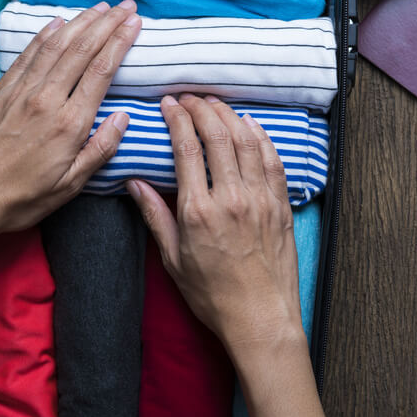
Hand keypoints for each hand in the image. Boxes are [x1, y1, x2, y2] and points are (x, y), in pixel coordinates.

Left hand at [0, 0, 141, 241]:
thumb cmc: (21, 198)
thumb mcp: (71, 184)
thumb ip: (101, 149)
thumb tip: (123, 118)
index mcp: (69, 123)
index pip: (101, 70)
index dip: (120, 42)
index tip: (135, 23)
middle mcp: (45, 100)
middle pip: (81, 50)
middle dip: (106, 23)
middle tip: (125, 4)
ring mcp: (19, 93)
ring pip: (55, 46)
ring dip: (80, 22)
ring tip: (99, 7)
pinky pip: (27, 55)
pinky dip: (45, 35)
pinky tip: (57, 23)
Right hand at [126, 94, 301, 354]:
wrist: (261, 318)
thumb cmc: (214, 296)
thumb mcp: (173, 260)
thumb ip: (155, 216)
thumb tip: (135, 183)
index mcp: (199, 211)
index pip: (187, 149)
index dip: (178, 119)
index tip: (169, 104)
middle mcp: (232, 199)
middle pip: (218, 136)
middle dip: (202, 109)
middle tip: (191, 98)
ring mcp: (261, 200)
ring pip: (248, 142)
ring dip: (230, 116)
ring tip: (216, 105)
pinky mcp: (281, 206)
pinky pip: (273, 161)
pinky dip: (262, 138)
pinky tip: (252, 126)